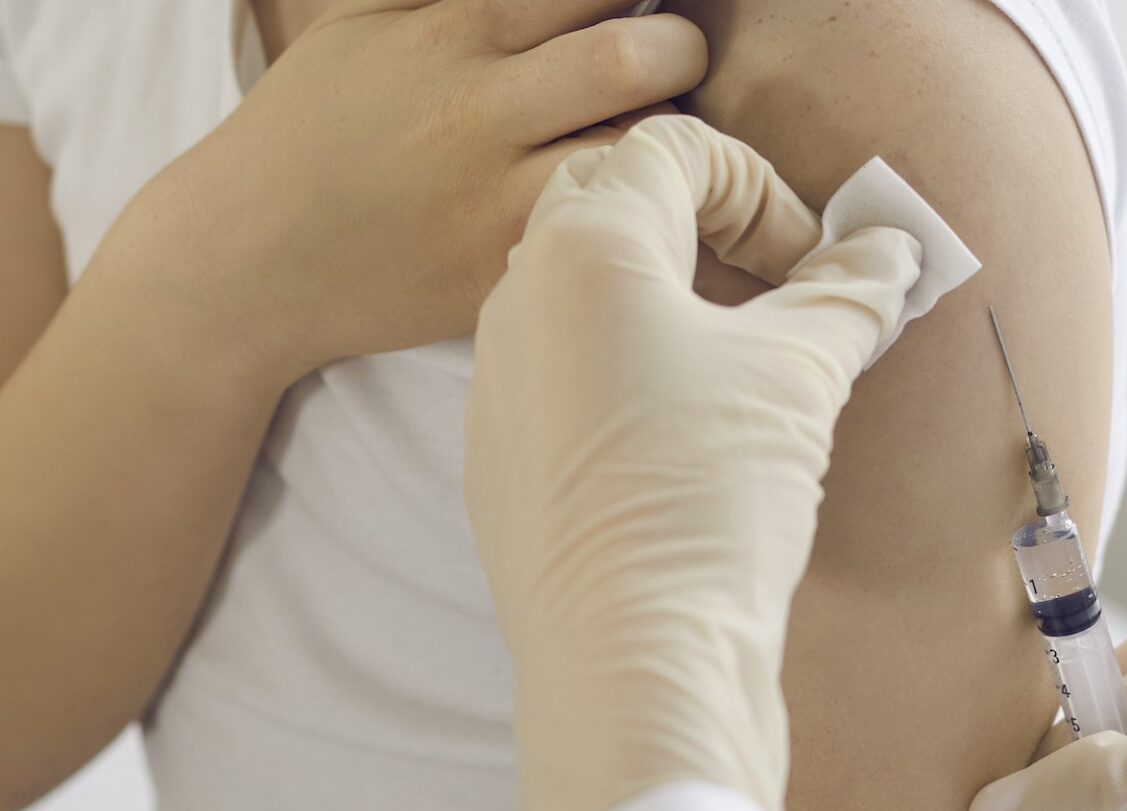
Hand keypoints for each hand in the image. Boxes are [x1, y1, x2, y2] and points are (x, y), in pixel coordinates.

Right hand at [106, 0, 706, 386]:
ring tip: (662, 140)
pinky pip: (610, 230)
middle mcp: (479, 104)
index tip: (647, 2)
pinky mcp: (510, 267)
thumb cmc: (317, 130)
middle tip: (673, 66)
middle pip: (633, 55)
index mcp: (450, 27)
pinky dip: (643, 213)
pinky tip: (638, 206)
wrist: (245, 256)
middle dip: (679, 51)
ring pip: (637, 151)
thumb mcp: (365, 24)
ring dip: (673, 140)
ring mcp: (498, 194)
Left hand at [467, 115, 921, 810]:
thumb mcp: (801, 378)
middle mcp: (516, 301)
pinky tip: (693, 446)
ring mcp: (495, 386)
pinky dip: (631, 378)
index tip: (819, 266)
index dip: (766, 189)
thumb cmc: (709, 501)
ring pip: (585, 298)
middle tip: (782, 296)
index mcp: (582, 249)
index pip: (675, 149)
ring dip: (671, 306)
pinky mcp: (500, 464)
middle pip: (615, 207)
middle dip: (710, 232)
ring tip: (749, 372)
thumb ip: (848, 296)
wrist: (636, 663)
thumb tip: (891, 255)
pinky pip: (564, 380)